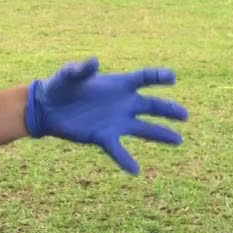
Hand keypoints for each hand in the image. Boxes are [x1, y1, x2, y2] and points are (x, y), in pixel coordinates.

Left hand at [25, 57, 188, 174]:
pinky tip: (136, 170)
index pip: (144, 78)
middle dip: (168, 109)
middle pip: (151, 105)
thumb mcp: (69, 74)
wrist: (47, 107)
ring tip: (179, 140)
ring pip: (143, 128)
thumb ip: (81, 69)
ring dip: (161, 134)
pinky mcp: (103, 136)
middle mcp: (122, 103)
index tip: (172, 77)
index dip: (159, 76)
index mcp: (118, 84)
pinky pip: (118, 150)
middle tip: (185, 115)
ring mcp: (115, 121)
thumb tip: (94, 62)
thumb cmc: (60, 85)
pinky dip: (126, 160)